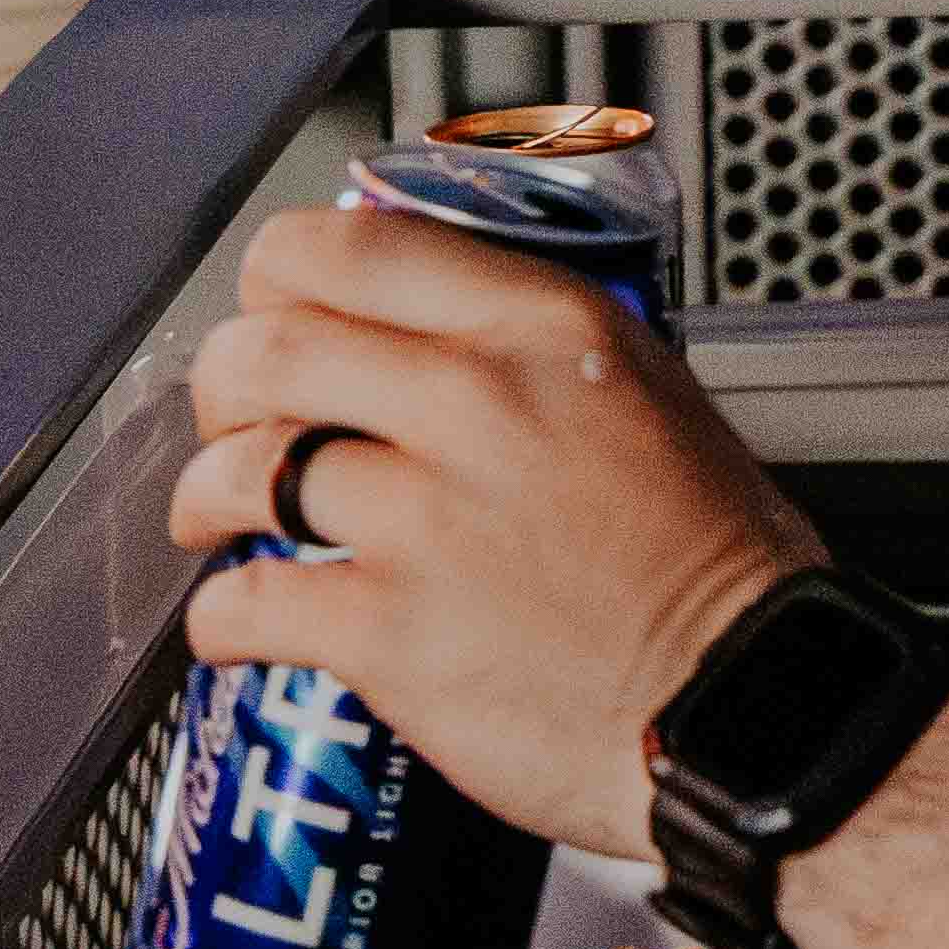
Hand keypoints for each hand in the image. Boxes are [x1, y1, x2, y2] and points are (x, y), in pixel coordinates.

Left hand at [171, 204, 825, 858]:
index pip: (351, 246)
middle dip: (223, 383)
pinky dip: (221, 620)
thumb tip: (435, 337)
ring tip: (215, 517)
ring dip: (206, 495)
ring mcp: (427, 519)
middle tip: (229, 420)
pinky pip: (246, 606)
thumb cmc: (713, 562)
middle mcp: (477, 402)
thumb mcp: (649, 392)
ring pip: (242, 470)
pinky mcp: (391, 635)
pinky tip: (240, 624)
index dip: (278, 276)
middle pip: (269, 346)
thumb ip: (533, 349)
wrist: (742, 702)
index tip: (270, 307)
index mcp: (542, 326)